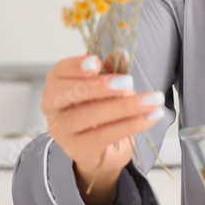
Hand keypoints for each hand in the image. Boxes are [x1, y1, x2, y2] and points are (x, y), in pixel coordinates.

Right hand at [40, 53, 165, 184]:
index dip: (76, 66)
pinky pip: (103, 136)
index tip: (97, 62)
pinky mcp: (76, 148)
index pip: (59, 71)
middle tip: (128, 82)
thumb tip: (123, 56)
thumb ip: (113, 70)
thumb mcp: (108, 86)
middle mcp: (53, 107)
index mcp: (58, 83)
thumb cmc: (101, 108)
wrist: (102, 147)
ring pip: (88, 116)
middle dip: (98, 86)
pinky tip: (150, 117)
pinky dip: (130, 125)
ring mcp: (62, 130)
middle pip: (65, 93)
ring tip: (151, 101)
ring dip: (125, 107)